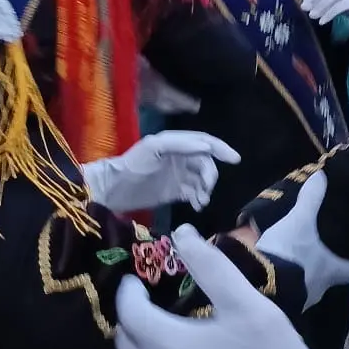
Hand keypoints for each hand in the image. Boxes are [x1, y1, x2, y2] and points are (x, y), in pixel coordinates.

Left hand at [82, 131, 240, 213]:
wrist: (114, 189)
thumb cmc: (133, 165)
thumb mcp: (154, 148)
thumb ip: (180, 144)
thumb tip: (206, 147)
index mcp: (176, 143)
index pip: (205, 142)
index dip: (221, 149)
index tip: (235, 160)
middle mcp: (180, 157)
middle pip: (206, 163)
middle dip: (210, 176)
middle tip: (206, 189)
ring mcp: (178, 175)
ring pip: (202, 180)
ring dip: (206, 190)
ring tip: (200, 201)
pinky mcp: (175, 191)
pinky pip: (195, 193)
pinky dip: (199, 199)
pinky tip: (197, 206)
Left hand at [116, 226, 348, 348]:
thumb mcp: (247, 304)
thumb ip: (211, 266)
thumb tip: (182, 233)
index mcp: (166, 344)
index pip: (127, 311)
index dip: (128, 291)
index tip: (138, 279)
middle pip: (125, 344)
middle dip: (132, 320)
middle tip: (153, 306)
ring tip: (166, 340)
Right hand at [255, 167, 348, 307]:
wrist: (260, 284)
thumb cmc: (291, 252)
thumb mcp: (301, 220)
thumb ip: (312, 198)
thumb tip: (322, 174)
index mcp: (339, 270)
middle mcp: (325, 286)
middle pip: (334, 271)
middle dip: (328, 257)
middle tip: (322, 240)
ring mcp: (305, 297)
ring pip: (311, 279)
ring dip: (306, 267)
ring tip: (298, 248)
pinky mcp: (284, 301)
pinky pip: (291, 285)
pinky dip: (287, 275)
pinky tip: (278, 263)